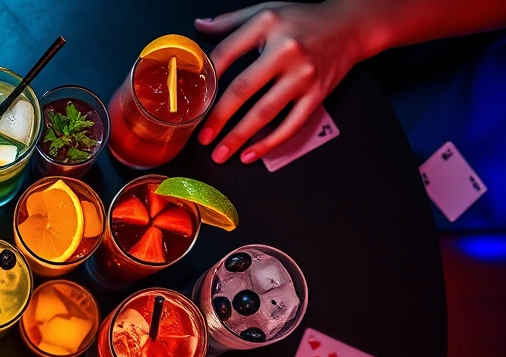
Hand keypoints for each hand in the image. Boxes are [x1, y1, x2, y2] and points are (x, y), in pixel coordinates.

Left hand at [194, 1, 366, 163]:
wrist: (351, 25)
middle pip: (243, 88)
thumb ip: (230, 21)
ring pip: (265, 112)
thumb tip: (199, 27)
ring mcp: (303, 74)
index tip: (192, 100)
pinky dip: (270, 143)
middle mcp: (286, 50)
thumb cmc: (304, 19)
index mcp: (267, 25)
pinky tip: (251, 154)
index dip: (207, 78)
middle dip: (219, 117)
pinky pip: (291, 124)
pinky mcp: (318, 93)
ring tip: (221, 153)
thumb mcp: (266, 10)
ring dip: (240, 137)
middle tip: (203, 138)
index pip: (227, 53)